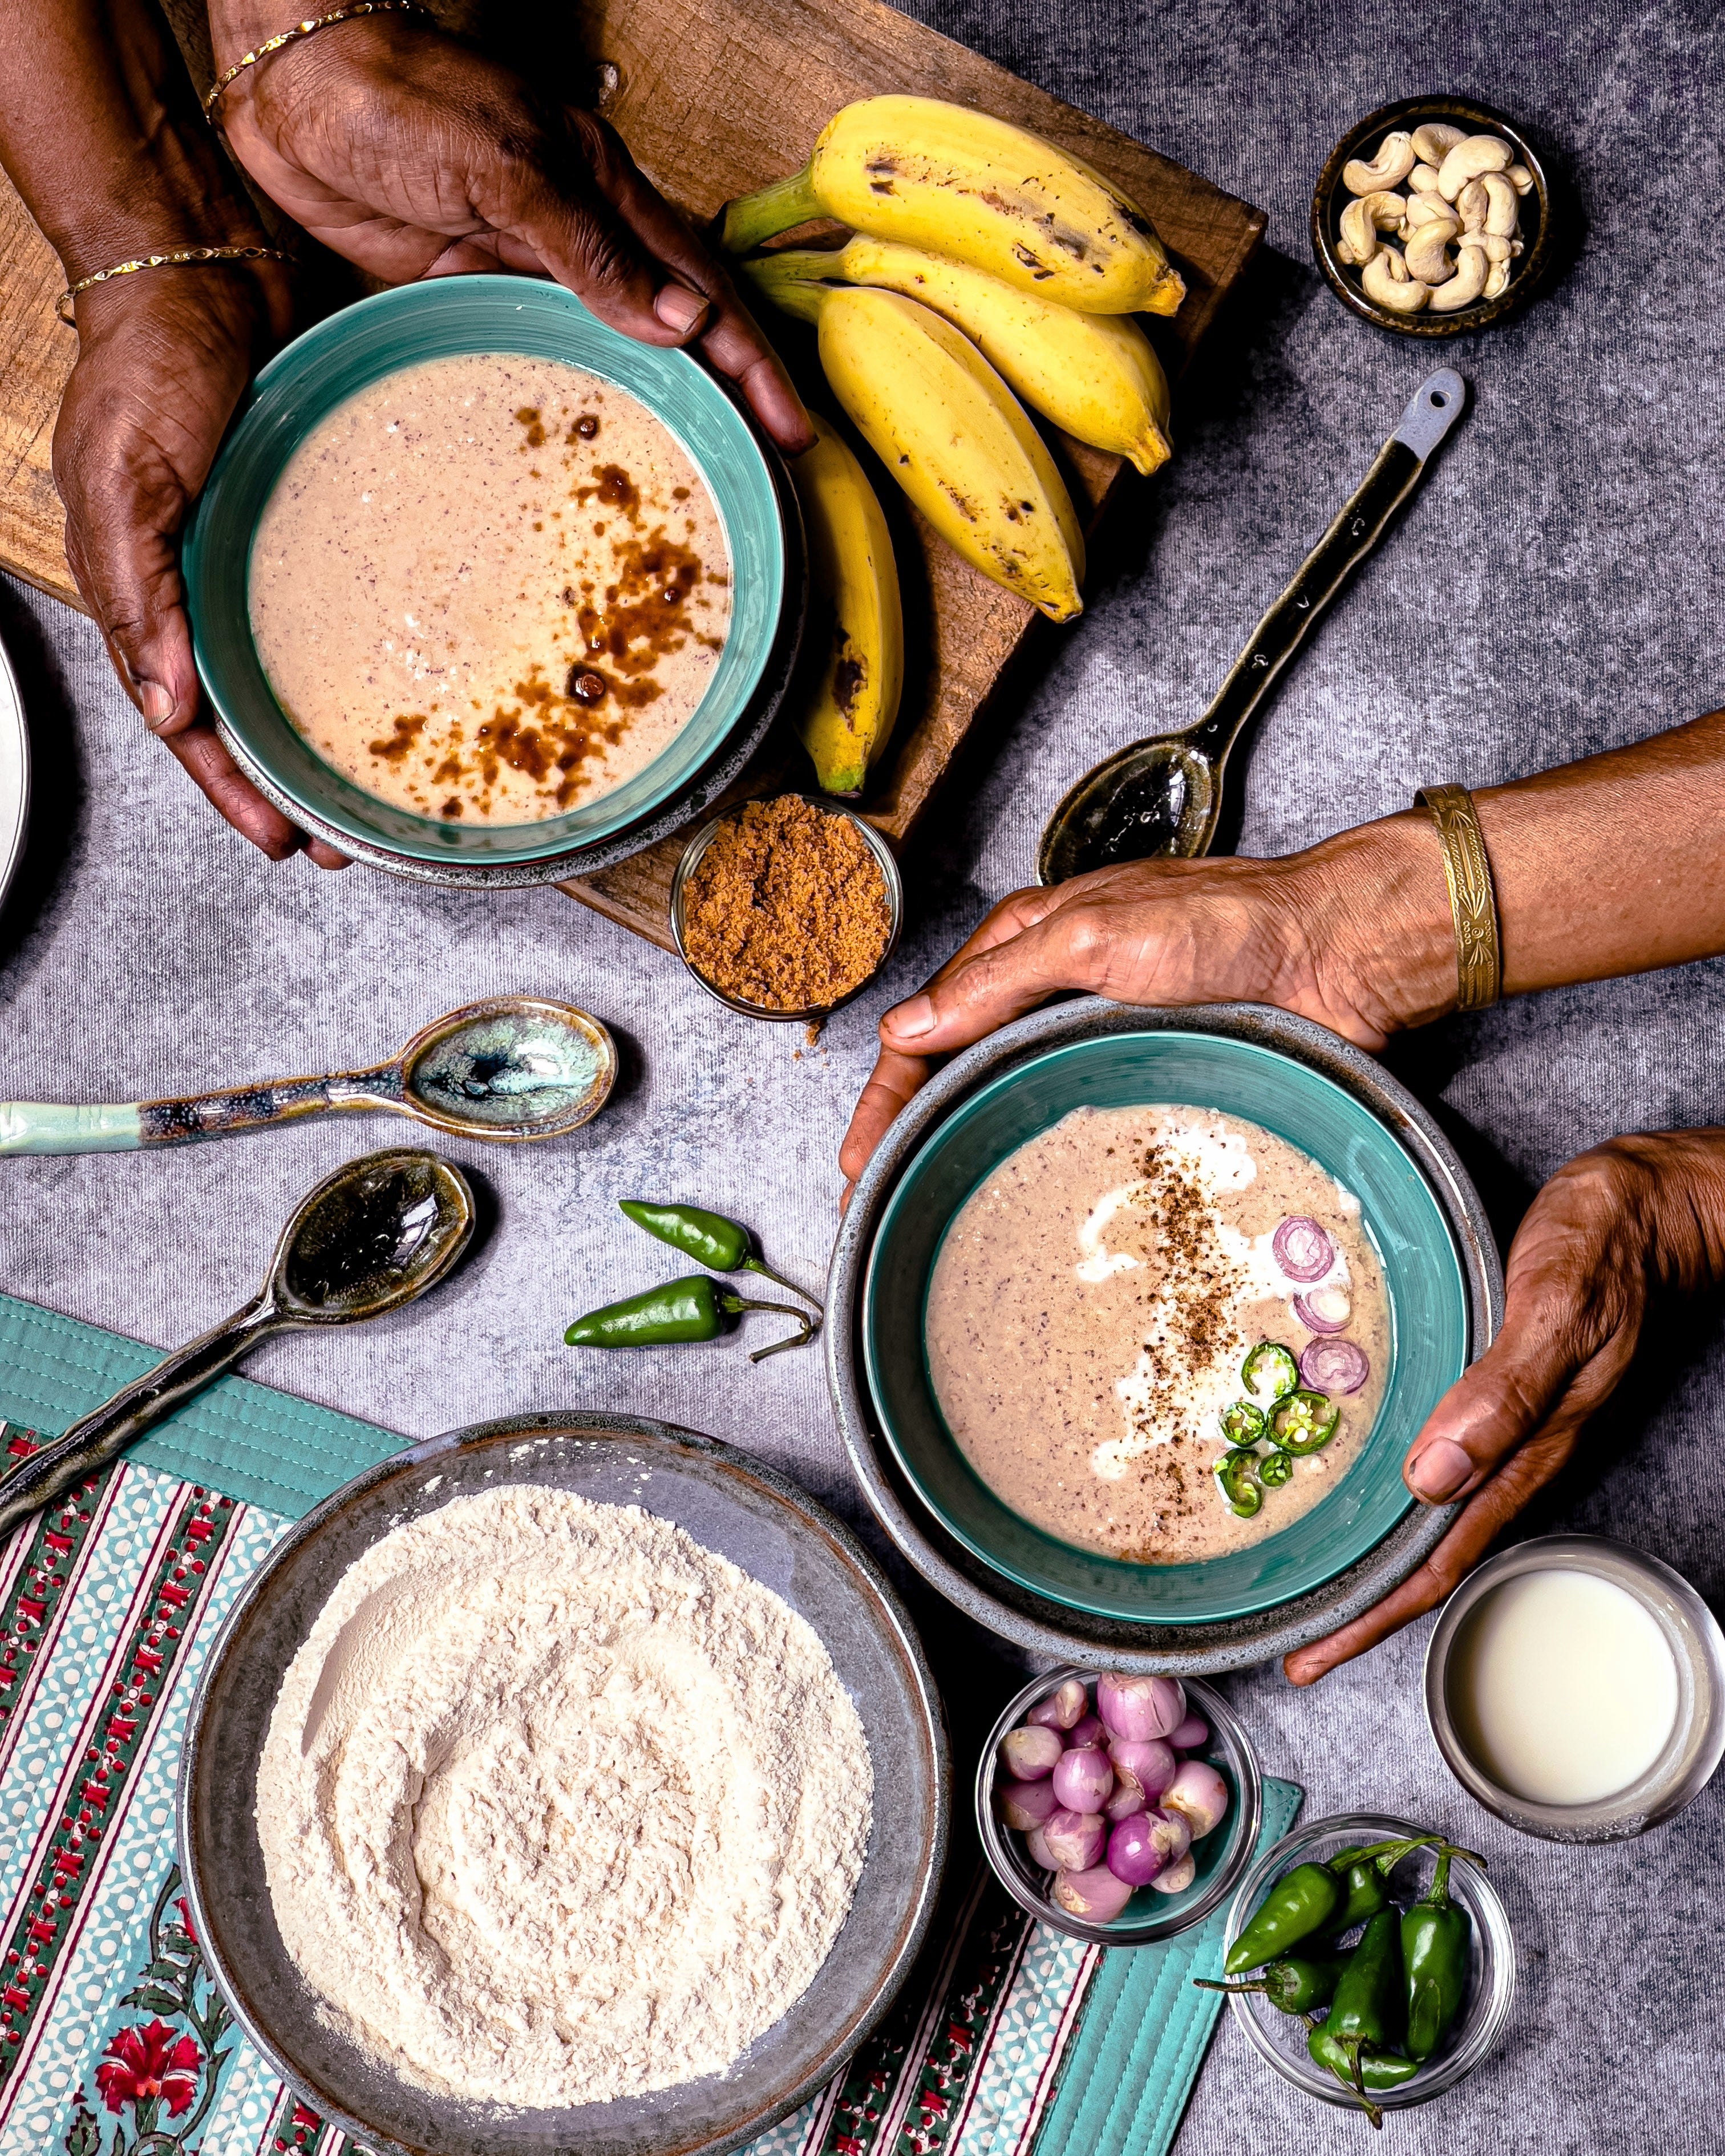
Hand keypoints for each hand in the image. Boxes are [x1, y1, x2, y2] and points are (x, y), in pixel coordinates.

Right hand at [53, 265, 347, 864]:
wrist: (203, 264)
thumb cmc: (147, 363)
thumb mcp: (120, 481)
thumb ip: (139, 593)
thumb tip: (168, 709)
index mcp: (151, 594)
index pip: (187, 723)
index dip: (231, 788)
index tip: (285, 842)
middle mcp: (210, 589)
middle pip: (251, 716)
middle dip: (295, 786)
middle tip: (351, 842)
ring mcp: (265, 558)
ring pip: (301, 672)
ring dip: (337, 734)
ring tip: (389, 792)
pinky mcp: (319, 520)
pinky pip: (348, 601)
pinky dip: (375, 649)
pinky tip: (421, 678)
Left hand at [211, 11, 809, 450]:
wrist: (292, 84)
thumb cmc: (401, 97)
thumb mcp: (509, 165)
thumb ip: (591, 246)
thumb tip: (679, 325)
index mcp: (603, 191)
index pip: (701, 288)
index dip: (749, 361)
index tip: (786, 428)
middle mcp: (573, 236)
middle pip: (669, 327)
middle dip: (723, 396)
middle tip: (761, 468)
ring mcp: (519, 268)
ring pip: (608, 351)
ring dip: (653, 409)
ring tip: (692, 474)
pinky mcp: (463, 291)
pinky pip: (531, 358)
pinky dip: (569, 401)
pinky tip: (587, 445)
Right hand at [839, 821, 1454, 1190]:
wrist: (1338, 952)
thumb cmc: (1227, 921)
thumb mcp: (1094, 936)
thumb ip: (999, 980)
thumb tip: (910, 1026)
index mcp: (1028, 942)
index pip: (928, 1024)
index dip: (886, 1095)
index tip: (858, 1161)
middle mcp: (1057, 990)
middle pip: (960, 1071)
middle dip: (914, 1135)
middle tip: (883, 1205)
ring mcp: (1104, 1037)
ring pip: (1015, 1101)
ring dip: (973, 1150)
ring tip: (943, 1213)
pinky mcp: (1152, 1074)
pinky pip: (1081, 1121)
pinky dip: (1044, 1156)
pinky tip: (1037, 1197)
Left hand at [1285, 1128, 1724, 1683]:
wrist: (1653, 1211)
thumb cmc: (1605, 1250)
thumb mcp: (1555, 1311)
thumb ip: (1504, 1393)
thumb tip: (1433, 1475)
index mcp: (1529, 1449)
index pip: (1442, 1557)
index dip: (1377, 1614)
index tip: (1315, 1656)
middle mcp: (1517, 1452)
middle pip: (1432, 1554)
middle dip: (1365, 1610)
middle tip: (1299, 1651)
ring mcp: (1513, 1427)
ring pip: (1437, 1516)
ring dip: (1378, 1561)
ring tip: (1318, 1592)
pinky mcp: (1504, 1393)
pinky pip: (1447, 1466)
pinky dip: (1400, 1497)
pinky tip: (1370, 1496)